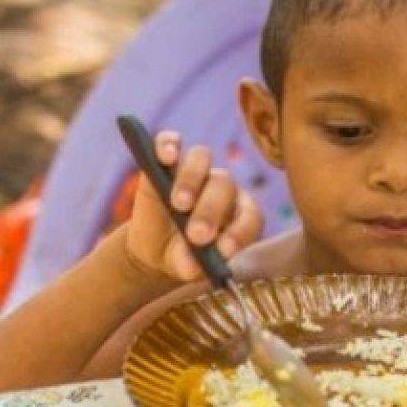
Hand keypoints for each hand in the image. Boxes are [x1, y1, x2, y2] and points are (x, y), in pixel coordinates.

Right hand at [124, 131, 264, 281]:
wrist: (156, 246)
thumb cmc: (182, 256)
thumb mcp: (185, 266)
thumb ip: (190, 265)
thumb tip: (190, 265)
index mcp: (239, 214)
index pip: (250, 216)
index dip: (240, 232)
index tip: (224, 251)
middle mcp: (221, 187)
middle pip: (223, 184)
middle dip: (210, 210)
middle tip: (197, 236)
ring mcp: (194, 169)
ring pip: (202, 157)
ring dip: (191, 179)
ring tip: (178, 205)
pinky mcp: (165, 159)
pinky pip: (170, 140)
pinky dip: (168, 144)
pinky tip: (165, 157)